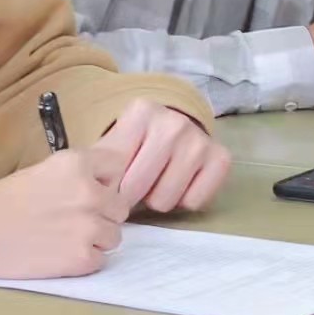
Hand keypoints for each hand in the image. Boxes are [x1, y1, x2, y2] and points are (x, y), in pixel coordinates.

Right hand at [0, 147, 131, 278]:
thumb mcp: (43, 172)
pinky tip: (56, 255)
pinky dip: (82, 261)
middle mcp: (89, 192)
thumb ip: (77, 176)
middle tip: (69, 221)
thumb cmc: (1, 201)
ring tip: (61, 240)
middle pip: (119, 208)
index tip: (87, 192)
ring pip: (113, 237)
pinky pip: (100, 260)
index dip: (104, 182)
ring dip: (94, 240)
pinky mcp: (82, 258)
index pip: (116, 168)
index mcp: (76, 163)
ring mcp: (88, 227)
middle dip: (101, 215)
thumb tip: (107, 185)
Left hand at [94, 98, 230, 213]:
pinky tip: (180, 184)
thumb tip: (92, 189)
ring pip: (165, 200)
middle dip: (133, 195)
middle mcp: (174, 121)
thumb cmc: (137, 144)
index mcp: (142, 112)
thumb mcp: (112, 145)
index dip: (111, 184)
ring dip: (158, 199)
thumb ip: (99, 162)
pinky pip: (194, 203)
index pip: (116, 168)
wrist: (175, 131)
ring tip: (157, 183)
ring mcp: (199, 139)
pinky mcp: (221, 158)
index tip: (114, 181)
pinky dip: (184, 201)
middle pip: (138, 188)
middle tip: (136, 186)